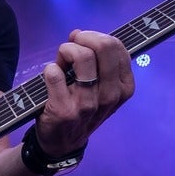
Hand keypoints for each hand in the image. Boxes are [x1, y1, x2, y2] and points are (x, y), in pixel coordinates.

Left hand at [36, 30, 134, 154]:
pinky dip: (50, 69)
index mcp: (124, 87)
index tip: (84, 42)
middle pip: (103, 47)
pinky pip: (55, 73)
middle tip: (71, 47)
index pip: (117, 47)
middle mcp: (110, 96)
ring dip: (66, 51)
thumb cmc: (83, 107)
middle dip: (83, 39)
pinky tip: (51, 76)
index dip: (96, 37)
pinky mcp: (64, 110)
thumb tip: (77, 33)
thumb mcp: (102, 88)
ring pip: (82, 57)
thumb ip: (97, 59)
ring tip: (61, 62)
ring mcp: (88, 105)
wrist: (63, 142)